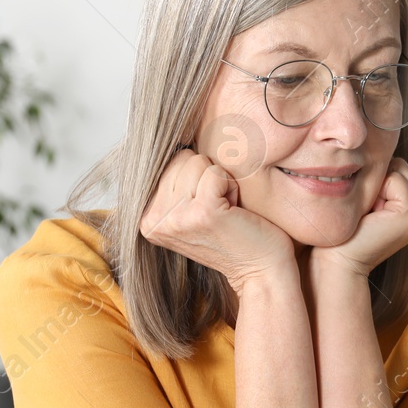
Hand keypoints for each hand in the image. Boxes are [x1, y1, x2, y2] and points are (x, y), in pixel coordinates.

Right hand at [138, 144, 295, 292]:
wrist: (261, 271)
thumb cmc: (234, 234)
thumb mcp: (191, 208)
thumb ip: (174, 183)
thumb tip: (165, 136)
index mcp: (146, 218)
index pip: (168, 162)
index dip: (196, 179)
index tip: (207, 210)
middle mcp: (152, 220)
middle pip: (182, 159)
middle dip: (208, 179)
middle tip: (219, 212)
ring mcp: (175, 218)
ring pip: (198, 162)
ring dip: (221, 183)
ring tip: (226, 213)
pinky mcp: (202, 213)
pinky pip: (216, 172)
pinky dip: (232, 188)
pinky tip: (234, 213)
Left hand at [309, 158, 407, 279]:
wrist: (336, 262)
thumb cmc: (342, 233)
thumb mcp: (364, 200)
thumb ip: (377, 179)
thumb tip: (375, 145)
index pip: (398, 168)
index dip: (375, 179)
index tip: (364, 209)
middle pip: (400, 166)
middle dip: (377, 180)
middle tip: (365, 211)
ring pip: (398, 170)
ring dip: (376, 186)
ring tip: (367, 214)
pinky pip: (394, 179)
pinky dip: (376, 191)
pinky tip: (369, 216)